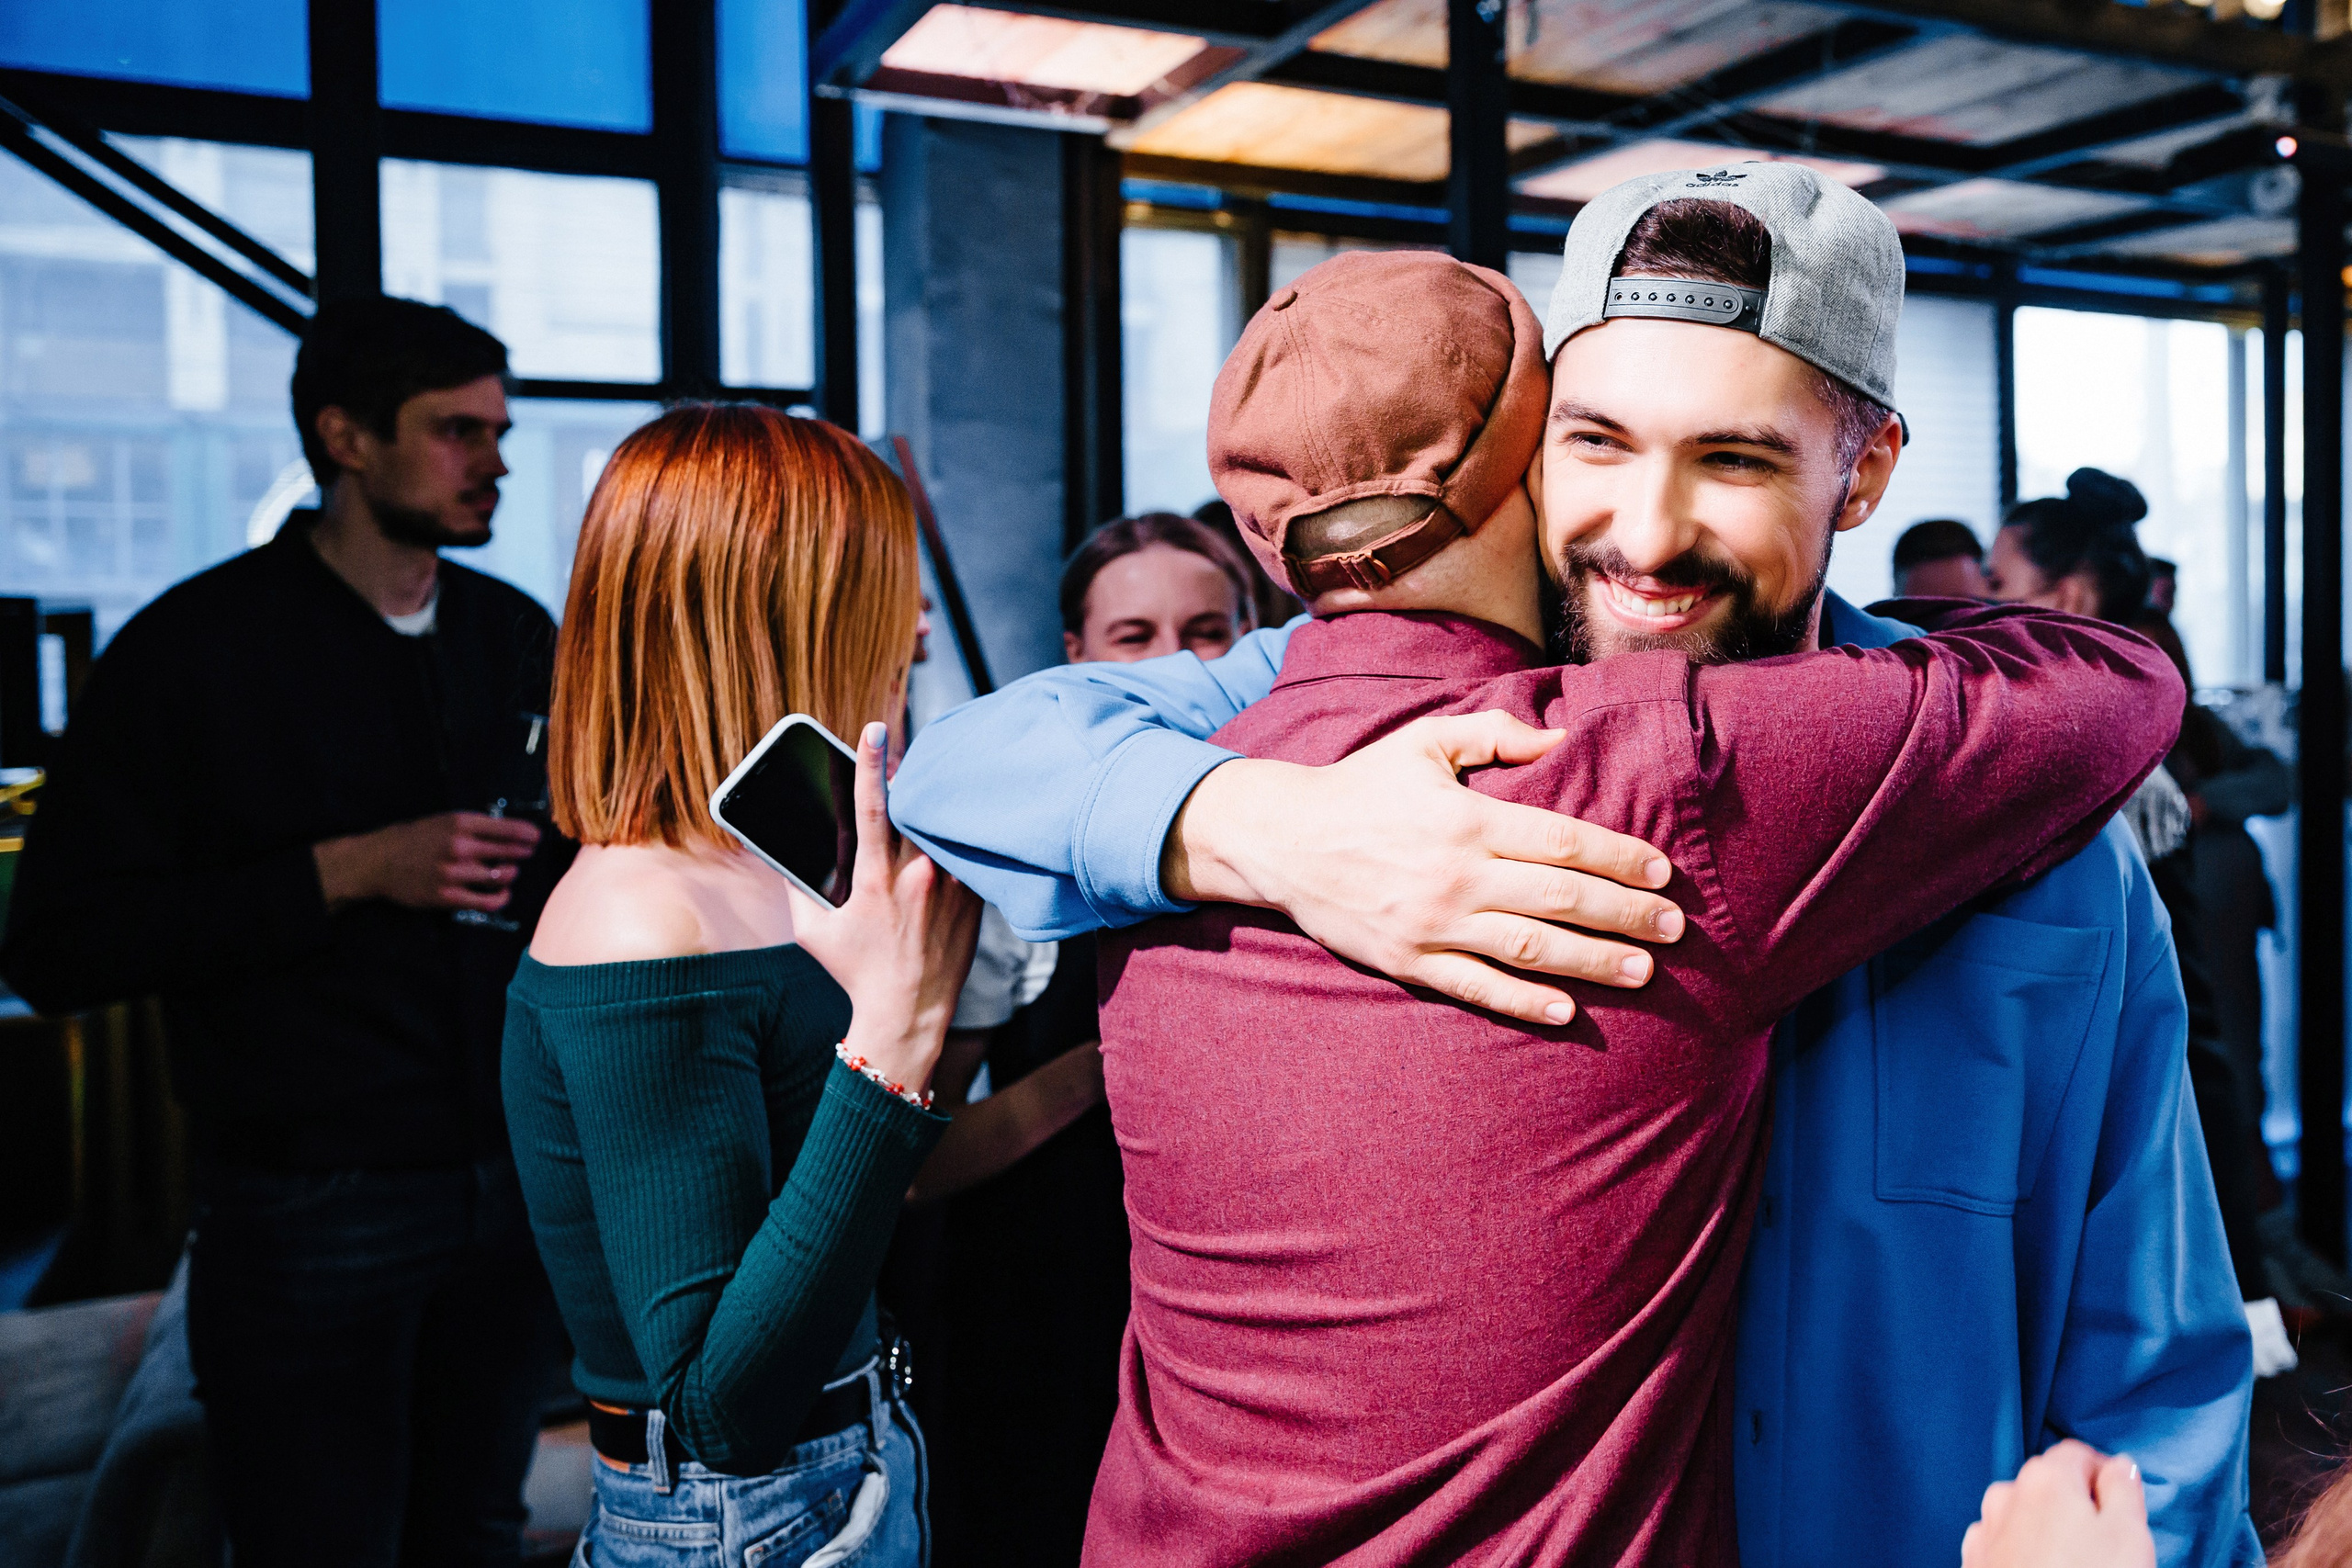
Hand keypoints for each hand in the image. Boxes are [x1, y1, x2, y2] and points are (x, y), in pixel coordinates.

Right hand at [315, 811, 541, 912]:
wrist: (379, 861)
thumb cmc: (414, 839)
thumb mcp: (443, 821)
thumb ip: (475, 826)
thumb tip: (511, 831)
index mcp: (461, 823)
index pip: (508, 828)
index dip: (528, 834)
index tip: (536, 837)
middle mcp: (460, 846)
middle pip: (510, 852)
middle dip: (523, 853)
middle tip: (526, 853)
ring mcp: (454, 873)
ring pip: (502, 876)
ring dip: (511, 874)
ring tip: (508, 872)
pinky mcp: (448, 896)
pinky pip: (487, 901)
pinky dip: (501, 898)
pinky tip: (502, 893)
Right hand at [786, 723, 982, 1093]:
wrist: (909, 1012)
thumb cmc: (856, 972)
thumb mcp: (812, 932)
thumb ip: (796, 889)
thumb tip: (781, 854)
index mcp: (875, 878)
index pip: (871, 807)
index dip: (871, 763)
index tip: (875, 729)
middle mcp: (916, 875)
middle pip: (914, 805)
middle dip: (906, 778)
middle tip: (901, 758)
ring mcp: (950, 885)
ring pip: (943, 825)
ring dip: (931, 807)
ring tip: (925, 794)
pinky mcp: (973, 897)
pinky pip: (965, 852)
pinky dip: (953, 838)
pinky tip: (949, 833)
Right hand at [1161, 711, 1681, 1024]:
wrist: (1282, 839)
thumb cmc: (1361, 786)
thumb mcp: (1423, 742)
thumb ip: (1494, 734)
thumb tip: (1560, 736)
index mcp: (1468, 819)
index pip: (1565, 842)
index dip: (1621, 858)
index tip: (1662, 873)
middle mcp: (1458, 875)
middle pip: (1562, 898)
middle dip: (1626, 914)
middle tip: (1675, 928)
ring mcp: (1433, 923)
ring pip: (1531, 948)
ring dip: (1593, 961)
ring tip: (1643, 969)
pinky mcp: (1408, 961)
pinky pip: (1477, 987)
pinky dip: (1524, 1002)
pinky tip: (1566, 1011)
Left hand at [1961, 1442, 2152, 1567]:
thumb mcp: (2129, 1535)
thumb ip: (2124, 1490)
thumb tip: (2118, 1466)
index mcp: (2044, 1479)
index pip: (2079, 1455)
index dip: (2106, 1477)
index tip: (2123, 1505)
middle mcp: (2005, 1496)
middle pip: (2050, 1486)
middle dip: (2077, 1507)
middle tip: (2107, 1546)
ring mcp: (1984, 1532)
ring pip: (2025, 1517)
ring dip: (2049, 1532)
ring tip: (2077, 1567)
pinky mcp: (1975, 1564)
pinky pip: (2007, 1546)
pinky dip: (2026, 1555)